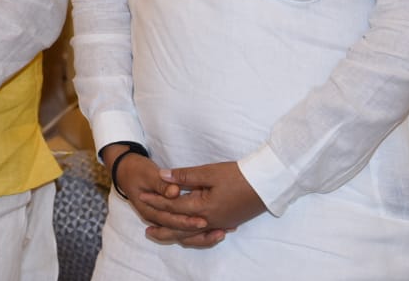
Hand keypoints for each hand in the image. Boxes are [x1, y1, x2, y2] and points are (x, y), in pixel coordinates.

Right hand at [102, 145, 213, 243]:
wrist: (126, 170)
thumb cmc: (137, 170)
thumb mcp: (147, 173)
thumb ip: (161, 184)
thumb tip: (175, 192)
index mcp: (148, 210)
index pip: (169, 220)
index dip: (186, 221)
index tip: (203, 221)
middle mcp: (155, 218)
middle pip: (177, 232)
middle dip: (198, 232)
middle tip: (218, 232)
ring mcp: (161, 218)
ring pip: (182, 234)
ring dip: (201, 235)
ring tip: (220, 234)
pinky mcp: (168, 215)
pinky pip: (183, 228)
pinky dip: (198, 230)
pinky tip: (215, 229)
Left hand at [135, 161, 265, 246]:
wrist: (266, 183)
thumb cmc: (238, 175)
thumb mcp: (209, 172)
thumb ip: (185, 176)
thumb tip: (162, 175)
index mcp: (203, 207)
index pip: (173, 206)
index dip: (157, 201)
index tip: (142, 197)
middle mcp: (210, 220)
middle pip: (181, 228)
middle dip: (163, 228)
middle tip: (146, 231)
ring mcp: (220, 224)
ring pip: (193, 234)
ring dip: (177, 235)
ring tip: (164, 235)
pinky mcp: (228, 223)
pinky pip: (206, 234)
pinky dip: (194, 236)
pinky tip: (189, 233)